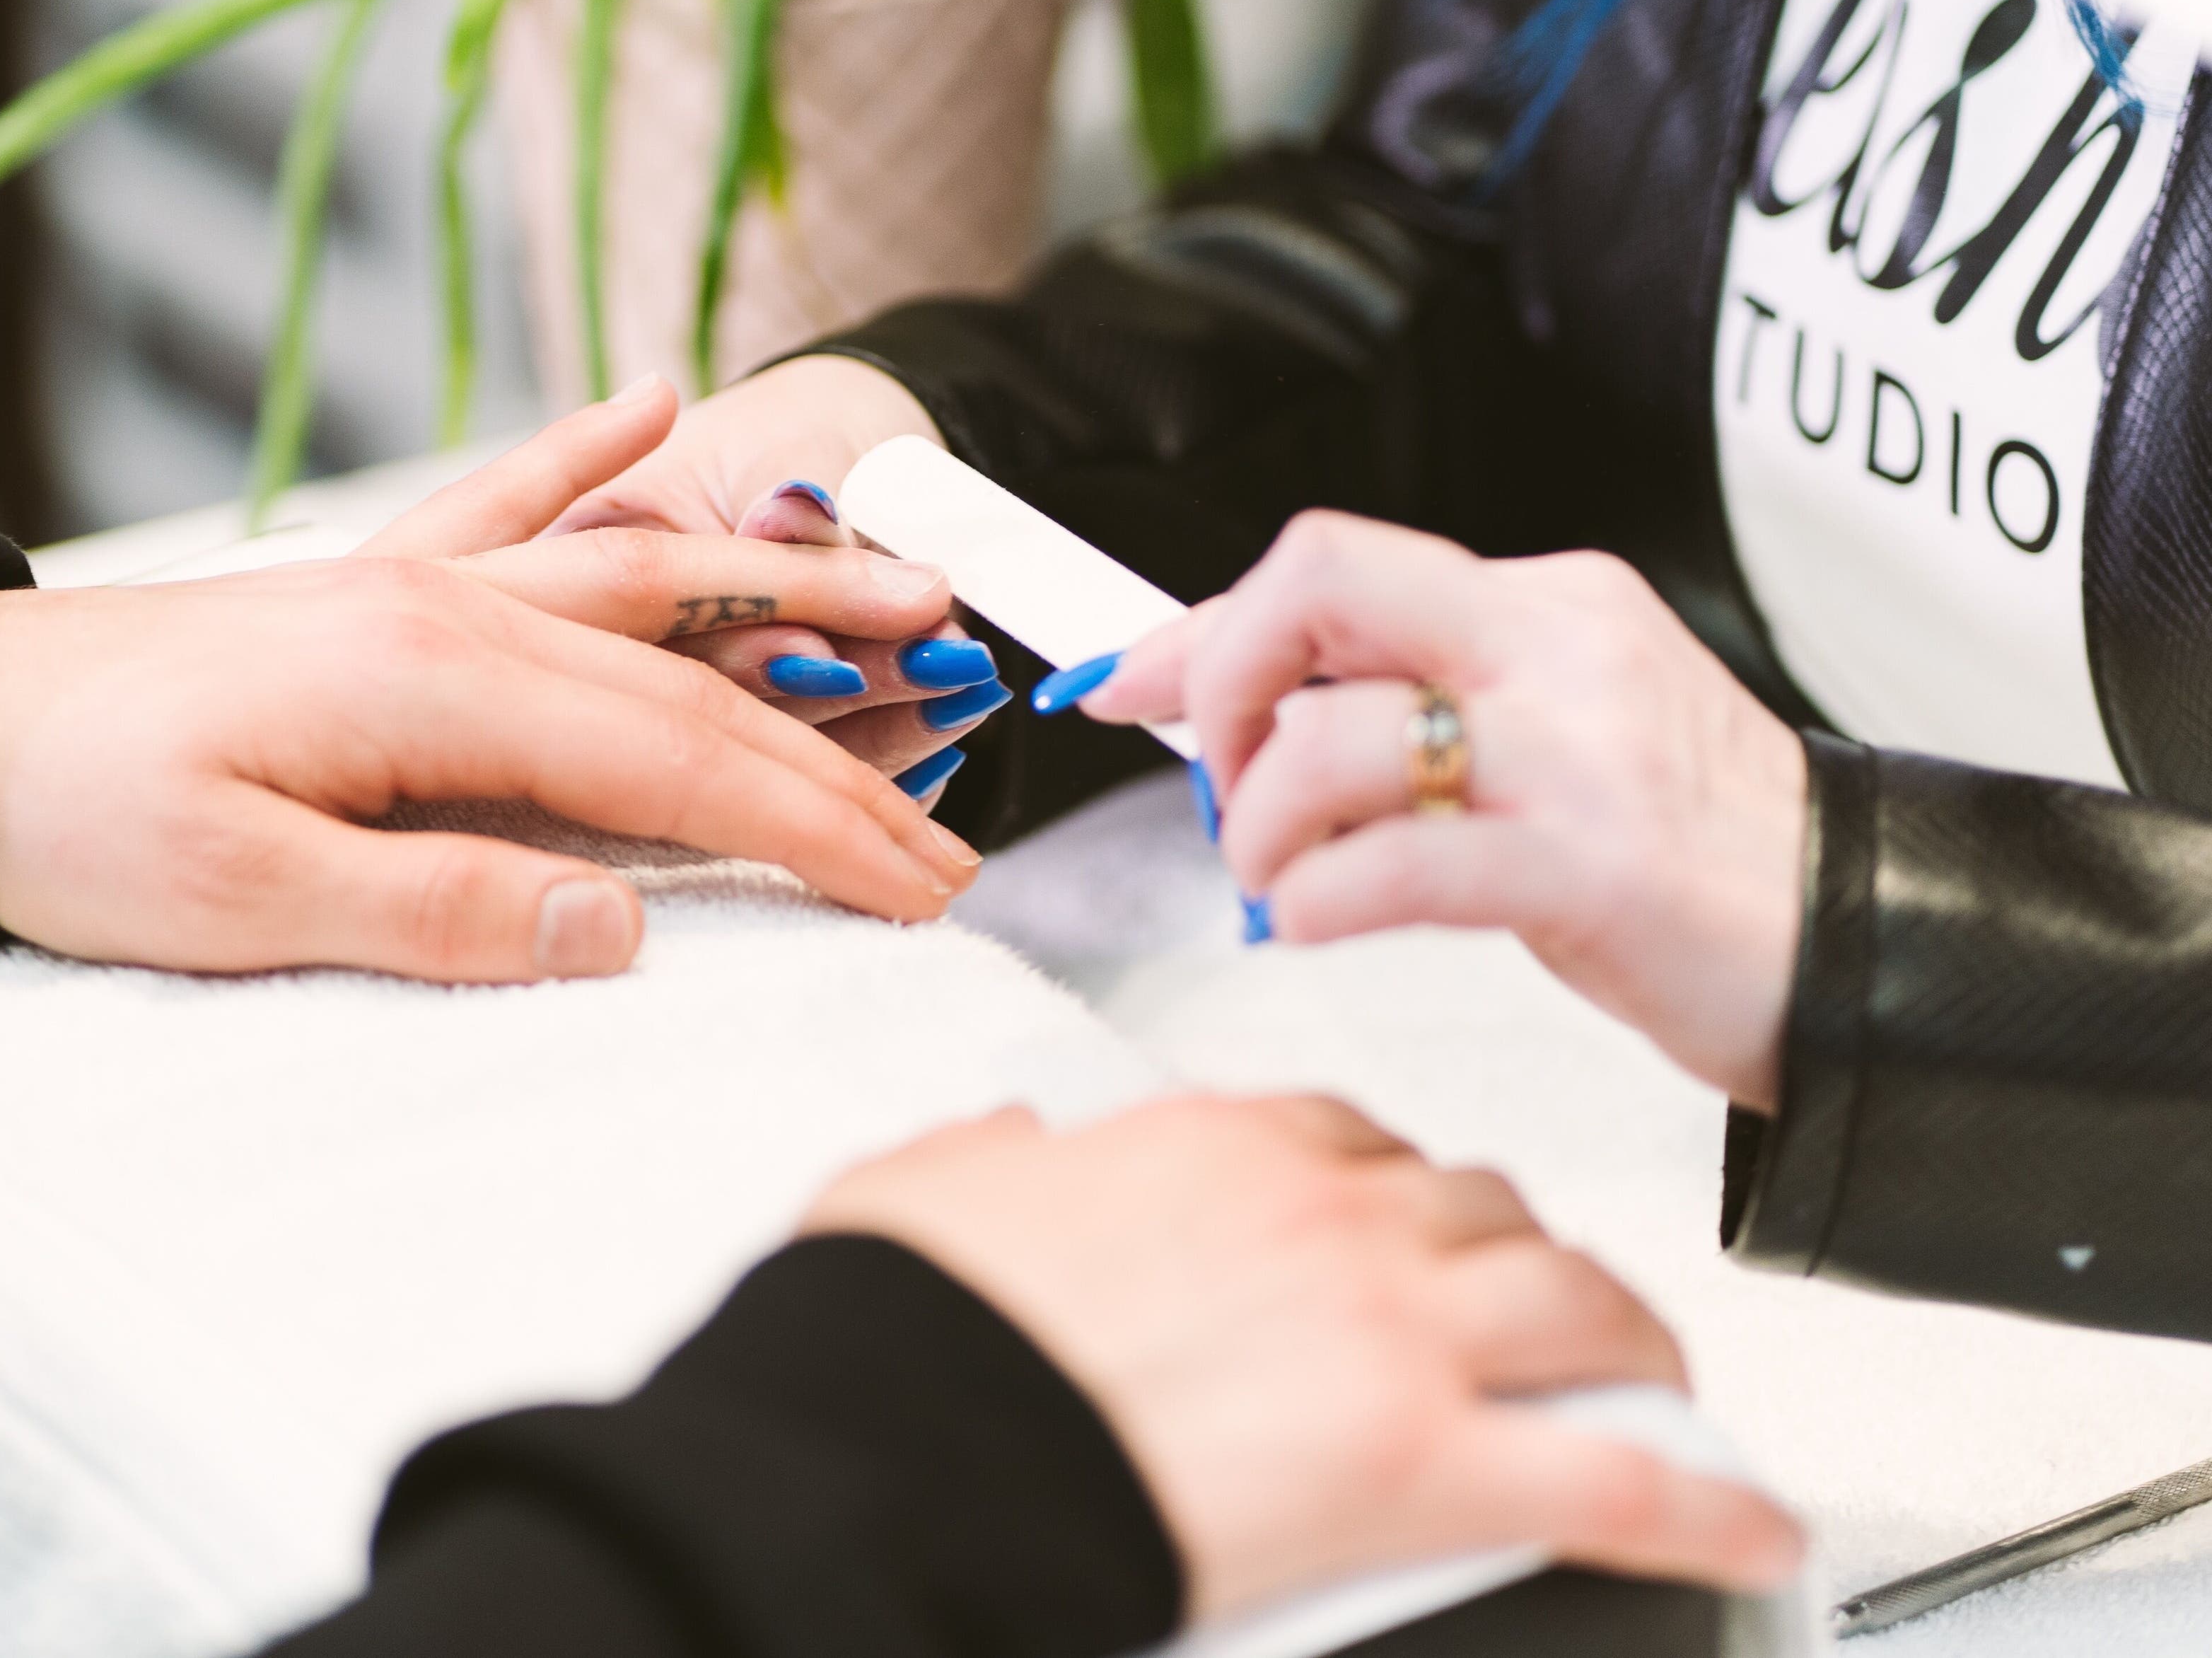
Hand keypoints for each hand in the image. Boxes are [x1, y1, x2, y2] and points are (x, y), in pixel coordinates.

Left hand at [0, 399, 983, 983]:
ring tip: (908, 588)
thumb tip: (621, 919)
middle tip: (958, 820)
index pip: (678, 763)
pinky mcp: (374, 584)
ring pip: (639, 578)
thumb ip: (439, 903)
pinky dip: (581, 453)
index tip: (925, 885)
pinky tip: (650, 397)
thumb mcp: (238, 901)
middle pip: (692, 679)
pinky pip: (502, 504)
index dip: (817, 828)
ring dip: (779, 592)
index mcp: (435, 684)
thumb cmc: (70, 822)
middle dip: (840, 752)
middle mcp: (451, 609)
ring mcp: (418, 581)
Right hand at [805, 1096, 1804, 1620]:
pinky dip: (1707, 1502)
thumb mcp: (923, 1190)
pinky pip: (1617, 1475)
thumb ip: (991, 1156)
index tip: (1406, 1213)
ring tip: (1647, 1371)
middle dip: (1518, 1247)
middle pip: (1478, 1208)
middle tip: (1536, 1291)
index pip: (1348, 1135)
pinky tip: (1751, 1524)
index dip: (1397, 1180)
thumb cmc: (909, 1333)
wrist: (908, 1440)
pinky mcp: (1426, 1467)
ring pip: (1573, 1301)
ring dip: (1624, 1337)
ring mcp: (1386, 1333)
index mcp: (1209, 1148)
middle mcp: (1321, 1217)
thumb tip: (1007, 1144)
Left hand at [1086, 512, 1805, 1108]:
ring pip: (1327, 735)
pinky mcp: (1589, 864)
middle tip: (1221, 781)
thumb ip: (1419, 708)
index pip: (1328, 568)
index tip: (1123, 682)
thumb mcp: (1552, 741)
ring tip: (1274, 880)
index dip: (1198, 627)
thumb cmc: (1700, 859)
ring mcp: (1574, 751)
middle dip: (1220, 680)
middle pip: (1314, 583)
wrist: (1869, 950)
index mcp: (1547, 605)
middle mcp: (1557, 646)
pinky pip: (1387, 864)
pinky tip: (1311, 923)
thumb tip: (1255, 717)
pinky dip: (1310, 899)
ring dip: (1256, 823)